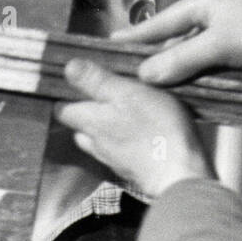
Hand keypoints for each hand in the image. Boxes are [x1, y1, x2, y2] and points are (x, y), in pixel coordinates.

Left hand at [56, 60, 214, 197]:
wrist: (181, 173)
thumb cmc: (156, 129)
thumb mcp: (128, 93)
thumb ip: (96, 81)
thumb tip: (68, 67)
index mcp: (89, 122)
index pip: (61, 110)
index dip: (66, 96)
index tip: (78, 84)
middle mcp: (94, 143)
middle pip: (79, 126)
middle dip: (87, 112)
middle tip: (105, 96)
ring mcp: (112, 160)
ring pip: (98, 141)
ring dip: (105, 129)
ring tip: (123, 114)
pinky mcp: (131, 170)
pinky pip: (119, 152)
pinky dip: (123, 142)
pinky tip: (140, 134)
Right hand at [109, 0, 241, 83]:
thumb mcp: (222, 45)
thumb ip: (182, 59)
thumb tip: (144, 74)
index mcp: (208, 2)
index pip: (161, 21)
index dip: (135, 36)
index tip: (109, 47)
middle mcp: (219, 14)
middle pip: (177, 39)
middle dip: (155, 59)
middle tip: (127, 77)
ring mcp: (236, 33)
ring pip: (197, 55)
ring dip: (180, 73)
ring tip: (154, 92)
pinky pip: (215, 65)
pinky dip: (201, 79)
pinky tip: (191, 94)